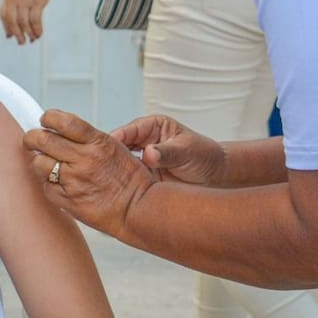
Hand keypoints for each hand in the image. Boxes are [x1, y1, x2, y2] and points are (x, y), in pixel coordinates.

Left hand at [0, 0, 60, 44]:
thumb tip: (20, 6)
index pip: (4, 13)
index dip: (6, 25)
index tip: (9, 33)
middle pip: (12, 21)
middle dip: (16, 33)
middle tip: (19, 41)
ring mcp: (26, 0)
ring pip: (23, 23)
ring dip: (27, 33)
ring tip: (31, 40)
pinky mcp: (38, 1)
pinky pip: (35, 20)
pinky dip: (37, 29)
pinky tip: (38, 34)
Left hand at [24, 109, 156, 237]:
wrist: (139, 209)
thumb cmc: (130, 180)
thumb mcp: (115, 148)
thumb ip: (88, 140)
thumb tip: (60, 131)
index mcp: (97, 142)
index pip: (62, 121)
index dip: (48, 118)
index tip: (45, 121)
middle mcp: (83, 159)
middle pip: (42, 140)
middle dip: (32, 138)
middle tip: (31, 140)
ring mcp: (74, 180)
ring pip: (39, 163)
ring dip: (40, 162)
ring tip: (47, 164)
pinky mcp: (67, 199)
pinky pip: (46, 187)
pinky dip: (49, 184)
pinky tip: (60, 184)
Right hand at [112, 114, 227, 186]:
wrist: (217, 178)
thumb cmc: (205, 157)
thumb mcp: (187, 151)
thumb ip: (168, 152)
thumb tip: (148, 153)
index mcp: (152, 126)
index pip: (128, 131)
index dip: (115, 139)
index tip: (107, 150)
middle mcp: (143, 141)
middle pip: (118, 147)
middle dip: (110, 157)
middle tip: (100, 168)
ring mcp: (141, 160)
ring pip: (120, 164)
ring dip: (114, 172)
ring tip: (106, 181)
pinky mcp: (142, 177)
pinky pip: (127, 179)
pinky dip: (121, 184)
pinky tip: (116, 191)